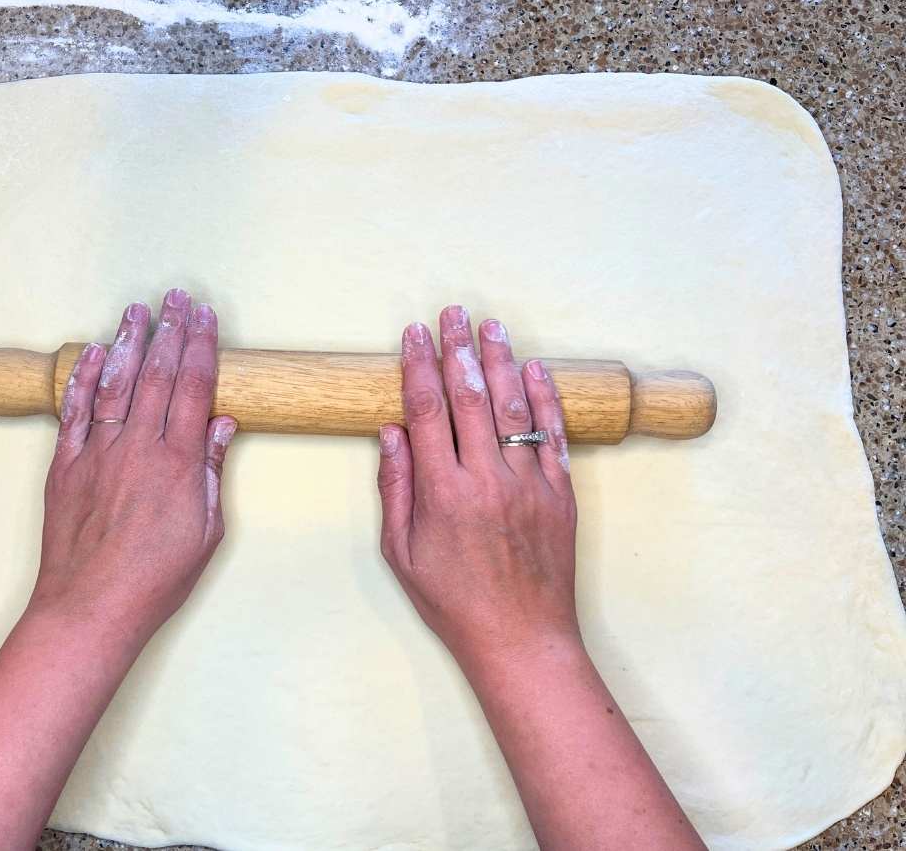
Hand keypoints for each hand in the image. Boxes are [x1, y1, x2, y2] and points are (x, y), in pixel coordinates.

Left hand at [31, 288, 236, 649]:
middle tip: (177, 297)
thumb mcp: (206, 531)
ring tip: (138, 310)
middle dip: (170, 330)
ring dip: (130, 342)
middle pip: (158, 374)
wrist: (91, 606)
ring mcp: (98, 453)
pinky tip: (96, 353)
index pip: (194, 387)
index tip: (206, 317)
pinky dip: (85, 378)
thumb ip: (212, 473)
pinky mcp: (65, 466)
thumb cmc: (154, 578)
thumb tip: (222, 427)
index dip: (202, 346)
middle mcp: (138, 447)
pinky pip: (75, 411)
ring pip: (116, 383)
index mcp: (178, 462)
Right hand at [376, 305, 577, 669]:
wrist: (521, 638)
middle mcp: (487, 479)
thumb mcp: (402, 552)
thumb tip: (391, 432)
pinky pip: (551, 435)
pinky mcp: (560, 494)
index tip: (415, 334)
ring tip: (491, 326)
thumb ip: (395, 488)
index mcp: (443, 492)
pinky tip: (535, 370)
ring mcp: (529, 484)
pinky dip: (544, 399)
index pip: (427, 410)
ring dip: (501, 361)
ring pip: (514, 407)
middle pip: (471, 396)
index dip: (419, 366)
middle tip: (453, 313)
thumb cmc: (453, 601)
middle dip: (459, 349)